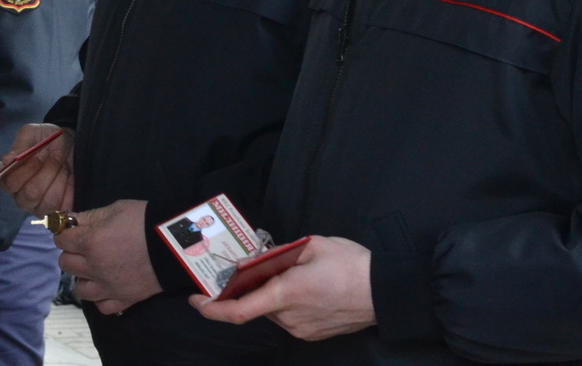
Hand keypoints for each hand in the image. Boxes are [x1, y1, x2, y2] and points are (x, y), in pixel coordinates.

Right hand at [0, 123, 73, 214]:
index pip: (11, 183)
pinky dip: (69, 190)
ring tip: (62, 168)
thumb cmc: (47, 139)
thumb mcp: (32, 133)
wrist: (71, 142)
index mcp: (10, 179)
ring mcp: (39, 206)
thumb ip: (20, 145)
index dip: (27, 170)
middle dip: (46, 173)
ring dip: (59, 180)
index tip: (38, 156)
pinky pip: (63, 207)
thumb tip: (7, 161)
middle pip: (30, 195)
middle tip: (53, 159)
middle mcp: (21, 197)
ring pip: (48, 203)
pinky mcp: (58, 210)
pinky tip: (69, 179)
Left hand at [56, 199, 161, 315]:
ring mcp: (109, 287)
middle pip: (66, 264)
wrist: (175, 243)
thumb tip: (70, 220)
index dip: (66, 233)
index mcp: (91, 242)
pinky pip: (102, 306)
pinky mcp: (124, 299)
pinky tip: (107, 285)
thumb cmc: (146, 220)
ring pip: (80, 289)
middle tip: (86, 246)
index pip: (62, 240)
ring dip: (84, 277)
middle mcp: (95, 268)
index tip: (73, 230)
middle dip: (72, 253)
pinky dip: (101, 298)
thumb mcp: (116, 209)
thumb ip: (90, 216)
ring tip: (95, 268)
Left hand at [190, 235, 374, 340]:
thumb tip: (249, 261)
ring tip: (293, 274)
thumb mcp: (312, 246)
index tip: (196, 300)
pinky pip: (288, 319)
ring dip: (272, 294)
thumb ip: (276, 253)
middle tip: (258, 268)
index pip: (238, 311)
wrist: (384, 292)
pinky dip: (286, 303)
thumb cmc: (350, 264)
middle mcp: (290, 318)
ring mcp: (301, 330)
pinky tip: (305, 288)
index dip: (212, 308)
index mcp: (286, 293)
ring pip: (272, 312)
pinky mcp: (312, 335)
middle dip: (251, 288)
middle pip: (255, 305)